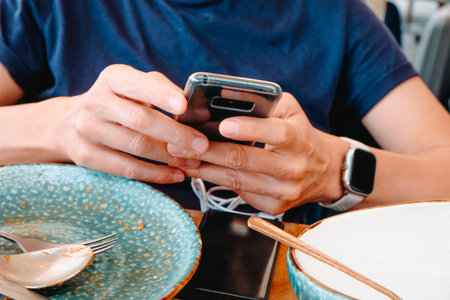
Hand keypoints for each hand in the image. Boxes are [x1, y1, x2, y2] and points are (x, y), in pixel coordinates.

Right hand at [57, 64, 208, 182]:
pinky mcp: (88, 156)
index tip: (184, 106)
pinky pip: (127, 168)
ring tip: (194, 162)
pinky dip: (155, 174)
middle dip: (175, 134)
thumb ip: (161, 89)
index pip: (137, 85)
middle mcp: (96, 102)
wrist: (71, 121)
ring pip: (136, 146)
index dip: (161, 95)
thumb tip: (193, 109)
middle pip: (140, 120)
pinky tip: (175, 175)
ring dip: (170, 157)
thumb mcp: (134, 85)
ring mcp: (89, 130)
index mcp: (112, 78)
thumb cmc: (118, 101)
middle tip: (201, 144)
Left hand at [169, 93, 346, 214]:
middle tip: (180, 144)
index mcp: (298, 139)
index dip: (248, 129)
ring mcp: (283, 191)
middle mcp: (292, 167)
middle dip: (207, 151)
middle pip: (243, 160)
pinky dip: (217, 181)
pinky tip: (201, 172)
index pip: (274, 133)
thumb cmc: (300, 136)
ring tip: (182, 159)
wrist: (324, 171)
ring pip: (235, 180)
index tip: (223, 125)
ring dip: (204, 169)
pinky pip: (239, 192)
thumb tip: (226, 97)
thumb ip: (265, 102)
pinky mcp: (274, 206)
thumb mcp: (291, 112)